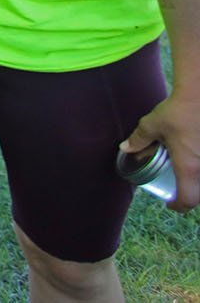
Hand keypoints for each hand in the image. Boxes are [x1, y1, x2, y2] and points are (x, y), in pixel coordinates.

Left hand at [121, 92, 199, 212]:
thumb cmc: (178, 111)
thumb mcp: (152, 126)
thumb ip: (138, 139)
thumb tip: (125, 148)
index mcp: (189, 167)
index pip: (188, 199)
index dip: (179, 206)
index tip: (170, 204)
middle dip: (189, 196)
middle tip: (176, 191)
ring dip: (196, 182)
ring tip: (184, 175)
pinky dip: (199, 168)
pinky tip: (193, 157)